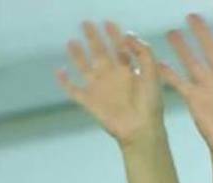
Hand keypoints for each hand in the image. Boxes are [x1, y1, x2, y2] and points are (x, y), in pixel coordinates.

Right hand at [57, 21, 163, 143]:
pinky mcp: (89, 101)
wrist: (141, 129)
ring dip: (78, 55)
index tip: (109, 23)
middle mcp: (112, 78)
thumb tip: (128, 34)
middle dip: (94, 38)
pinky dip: (64, 81)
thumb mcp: (152, 74)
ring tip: (71, 41)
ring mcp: (100, 89)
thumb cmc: (150, 104)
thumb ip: (144, 53)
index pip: (120, 49)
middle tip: (86, 24)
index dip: (115, 36)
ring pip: (85, 67)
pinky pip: (73, 89)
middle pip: (100, 53)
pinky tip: (59, 71)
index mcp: (128, 72)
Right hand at [158, 13, 212, 152]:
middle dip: (202, 33)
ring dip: (182, 47)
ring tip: (173, 32)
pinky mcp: (194, 98)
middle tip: (192, 16)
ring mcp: (207, 86)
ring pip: (192, 61)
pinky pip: (179, 82)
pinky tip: (159, 62)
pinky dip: (169, 73)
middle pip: (210, 48)